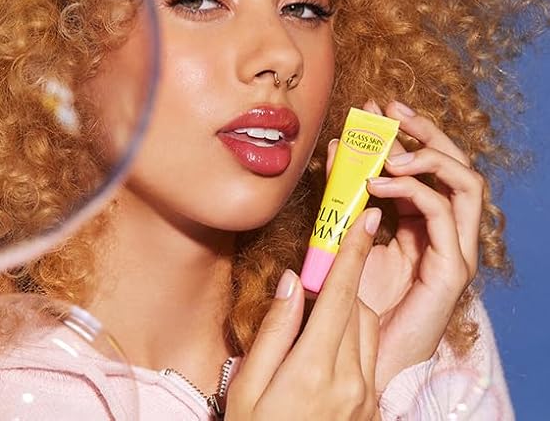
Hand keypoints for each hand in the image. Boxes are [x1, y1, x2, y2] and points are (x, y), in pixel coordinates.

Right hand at [225, 209, 380, 420]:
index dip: (354, 253)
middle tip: (317, 275)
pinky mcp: (373, 408)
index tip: (366, 220)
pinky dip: (355, 336)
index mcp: (317, 369)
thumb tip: (293, 281)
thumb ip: (275, 330)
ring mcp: (367, 397)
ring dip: (349, 310)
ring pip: (370, 329)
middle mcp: (353, 381)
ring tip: (317, 316)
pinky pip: (372, 356)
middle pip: (358, 308)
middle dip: (343, 282)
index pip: (342, 296)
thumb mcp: (247, 386)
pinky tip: (327, 348)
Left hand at [358, 99, 482, 391]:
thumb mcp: (346, 228)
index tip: (379, 107)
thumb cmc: (353, 295)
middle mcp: (446, 230)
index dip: (409, 131)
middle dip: (427, 131)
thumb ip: (345, 191)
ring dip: (429, 156)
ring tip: (390, 151)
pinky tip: (378, 184)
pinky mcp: (451, 269)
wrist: (358, 352)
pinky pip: (442, 214)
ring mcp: (453, 249)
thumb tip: (338, 146)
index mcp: (422, 220)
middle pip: (457, 165)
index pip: (431, 165)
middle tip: (393, 111)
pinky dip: (413, 190)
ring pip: (466, 183)